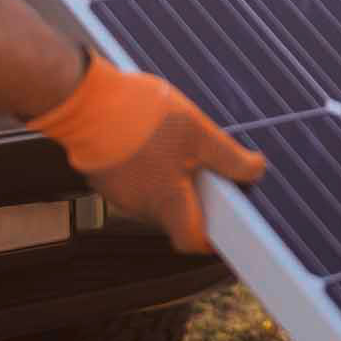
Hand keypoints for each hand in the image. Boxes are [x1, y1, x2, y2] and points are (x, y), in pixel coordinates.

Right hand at [26, 57, 265, 253]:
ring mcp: (117, 193)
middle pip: (174, 215)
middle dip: (190, 193)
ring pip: (152, 195)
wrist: (84, 100)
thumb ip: (229, 157)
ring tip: (168, 141)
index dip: (211, 235)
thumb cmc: (139, 118)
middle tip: (199, 161)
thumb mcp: (197, 131)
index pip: (193, 241)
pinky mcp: (101, 176)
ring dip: (164, 177)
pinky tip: (143, 137)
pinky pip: (131, 180)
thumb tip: (256, 170)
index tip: (225, 220)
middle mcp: (141, 207)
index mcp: (168, 202)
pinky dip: (142, 166)